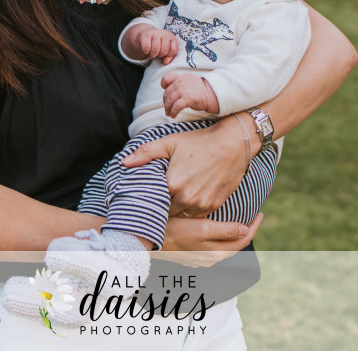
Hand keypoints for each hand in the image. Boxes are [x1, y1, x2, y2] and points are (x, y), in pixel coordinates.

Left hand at [122, 115, 249, 216]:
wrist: (233, 144)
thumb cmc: (200, 141)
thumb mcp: (171, 142)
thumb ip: (146, 153)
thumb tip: (124, 163)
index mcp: (172, 184)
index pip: (153, 201)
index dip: (148, 199)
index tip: (146, 197)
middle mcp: (186, 198)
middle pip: (166, 211)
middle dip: (162, 206)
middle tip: (158, 200)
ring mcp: (201, 204)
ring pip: (181, 215)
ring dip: (176, 210)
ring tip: (173, 200)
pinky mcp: (213, 206)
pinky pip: (196, 215)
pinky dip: (191, 210)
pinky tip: (188, 200)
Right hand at [124, 25, 178, 63]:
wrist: (146, 35)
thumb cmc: (158, 44)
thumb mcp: (165, 50)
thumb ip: (169, 57)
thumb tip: (166, 61)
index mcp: (171, 37)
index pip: (174, 50)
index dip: (168, 55)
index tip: (164, 54)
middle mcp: (165, 33)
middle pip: (164, 51)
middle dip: (159, 55)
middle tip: (157, 53)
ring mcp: (155, 33)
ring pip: (155, 49)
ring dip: (152, 55)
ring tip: (151, 53)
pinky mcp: (146, 34)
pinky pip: (146, 47)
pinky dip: (146, 51)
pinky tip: (146, 50)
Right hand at [155, 213, 262, 266]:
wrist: (148, 241)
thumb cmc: (174, 232)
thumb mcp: (202, 228)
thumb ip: (225, 230)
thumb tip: (245, 230)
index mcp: (216, 253)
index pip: (243, 240)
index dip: (254, 227)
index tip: (261, 213)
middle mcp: (210, 258)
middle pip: (235, 244)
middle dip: (247, 230)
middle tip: (254, 215)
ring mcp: (200, 257)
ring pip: (224, 245)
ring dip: (234, 234)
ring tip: (239, 219)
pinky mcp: (191, 253)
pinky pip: (213, 245)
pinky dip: (221, 236)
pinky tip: (218, 226)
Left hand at [161, 73, 218, 116]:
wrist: (211, 94)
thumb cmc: (200, 90)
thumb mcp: (189, 81)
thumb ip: (179, 83)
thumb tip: (170, 90)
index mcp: (180, 77)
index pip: (166, 78)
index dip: (163, 86)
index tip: (166, 94)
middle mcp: (180, 82)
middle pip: (167, 93)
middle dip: (165, 103)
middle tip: (167, 109)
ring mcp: (183, 90)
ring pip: (170, 100)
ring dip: (168, 109)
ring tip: (169, 113)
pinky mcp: (187, 99)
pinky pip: (176, 106)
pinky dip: (173, 112)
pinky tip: (174, 115)